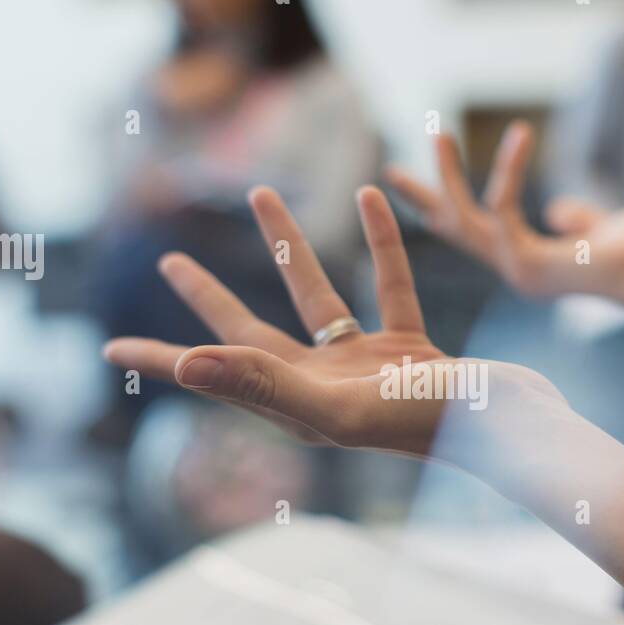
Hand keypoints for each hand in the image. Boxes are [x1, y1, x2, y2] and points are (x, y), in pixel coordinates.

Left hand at [103, 186, 568, 463]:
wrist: (514, 429)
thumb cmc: (430, 424)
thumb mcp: (339, 407)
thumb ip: (264, 383)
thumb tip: (189, 362)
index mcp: (296, 405)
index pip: (212, 374)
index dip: (160, 358)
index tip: (109, 347)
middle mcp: (324, 388)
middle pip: (250, 333)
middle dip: (210, 298)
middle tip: (171, 261)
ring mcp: (367, 368)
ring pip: (317, 295)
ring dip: (290, 246)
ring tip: (263, 195)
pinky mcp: (411, 348)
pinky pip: (388, 284)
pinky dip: (379, 242)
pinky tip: (370, 196)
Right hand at [384, 121, 623, 307]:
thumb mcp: (606, 228)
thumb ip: (580, 222)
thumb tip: (562, 209)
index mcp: (534, 266)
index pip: (481, 235)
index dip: (450, 210)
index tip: (423, 187)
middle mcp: (519, 273)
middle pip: (455, 233)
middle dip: (424, 200)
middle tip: (390, 172)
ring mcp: (520, 273)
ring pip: (464, 222)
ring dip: (448, 177)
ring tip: (438, 133)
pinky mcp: (529, 265)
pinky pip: (502, 209)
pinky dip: (508, 169)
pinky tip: (522, 133)